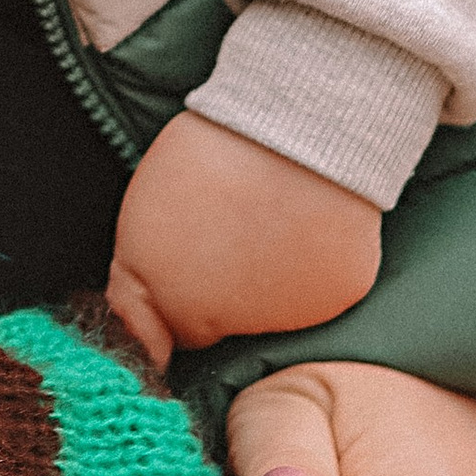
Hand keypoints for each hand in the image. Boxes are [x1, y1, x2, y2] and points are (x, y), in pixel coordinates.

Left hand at [106, 112, 381, 364]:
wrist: (292, 127)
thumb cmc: (208, 159)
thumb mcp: (139, 223)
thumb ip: (136, 296)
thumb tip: (147, 349)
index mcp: (174, 307)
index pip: (161, 341)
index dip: (165, 309)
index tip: (175, 279)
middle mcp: (231, 326)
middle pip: (216, 328)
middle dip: (216, 294)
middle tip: (225, 231)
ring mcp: (290, 314)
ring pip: (270, 314)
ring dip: (267, 281)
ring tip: (267, 221)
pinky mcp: (339, 295)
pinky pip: (320, 291)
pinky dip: (314, 264)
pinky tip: (307, 224)